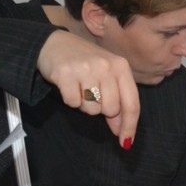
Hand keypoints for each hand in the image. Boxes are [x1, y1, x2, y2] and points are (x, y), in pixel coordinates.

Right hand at [36, 30, 140, 147]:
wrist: (54, 43)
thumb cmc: (86, 63)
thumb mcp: (107, 78)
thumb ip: (118, 102)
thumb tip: (123, 132)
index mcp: (121, 67)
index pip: (132, 103)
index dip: (130, 126)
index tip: (126, 142)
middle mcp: (106, 66)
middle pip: (111, 109)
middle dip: (101, 110)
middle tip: (92, 94)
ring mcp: (86, 68)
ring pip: (92, 109)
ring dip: (85, 105)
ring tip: (80, 87)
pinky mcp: (65, 73)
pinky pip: (73, 103)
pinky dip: (70, 100)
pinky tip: (68, 85)